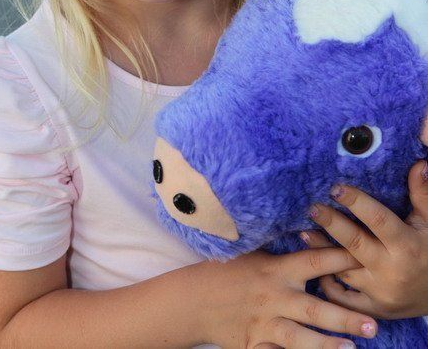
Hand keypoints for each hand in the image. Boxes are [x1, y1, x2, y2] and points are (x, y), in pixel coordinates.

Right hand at [198, 247, 378, 348]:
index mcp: (277, 270)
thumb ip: (283, 249)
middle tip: (372, 324)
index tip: (365, 258)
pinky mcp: (256, 345)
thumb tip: (312, 230)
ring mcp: (265, 325)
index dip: (340, 259)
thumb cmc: (229, 271)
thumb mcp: (255, 254)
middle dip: (342, 317)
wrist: (195, 300)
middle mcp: (274, 298)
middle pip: (313, 308)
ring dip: (326, 345)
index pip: (314, 261)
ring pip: (299, 338)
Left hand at [299, 160, 427, 319]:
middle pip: (355, 244)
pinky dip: (326, 284)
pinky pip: (343, 298)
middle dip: (331, 224)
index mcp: (407, 246)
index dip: (357, 202)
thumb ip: (422, 194)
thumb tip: (418, 164)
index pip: (378, 220)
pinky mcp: (372, 310)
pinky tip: (314, 266)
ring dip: (322, 251)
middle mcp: (392, 271)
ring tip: (304, 232)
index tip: (336, 188)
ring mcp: (380, 294)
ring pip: (343, 270)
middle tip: (312, 208)